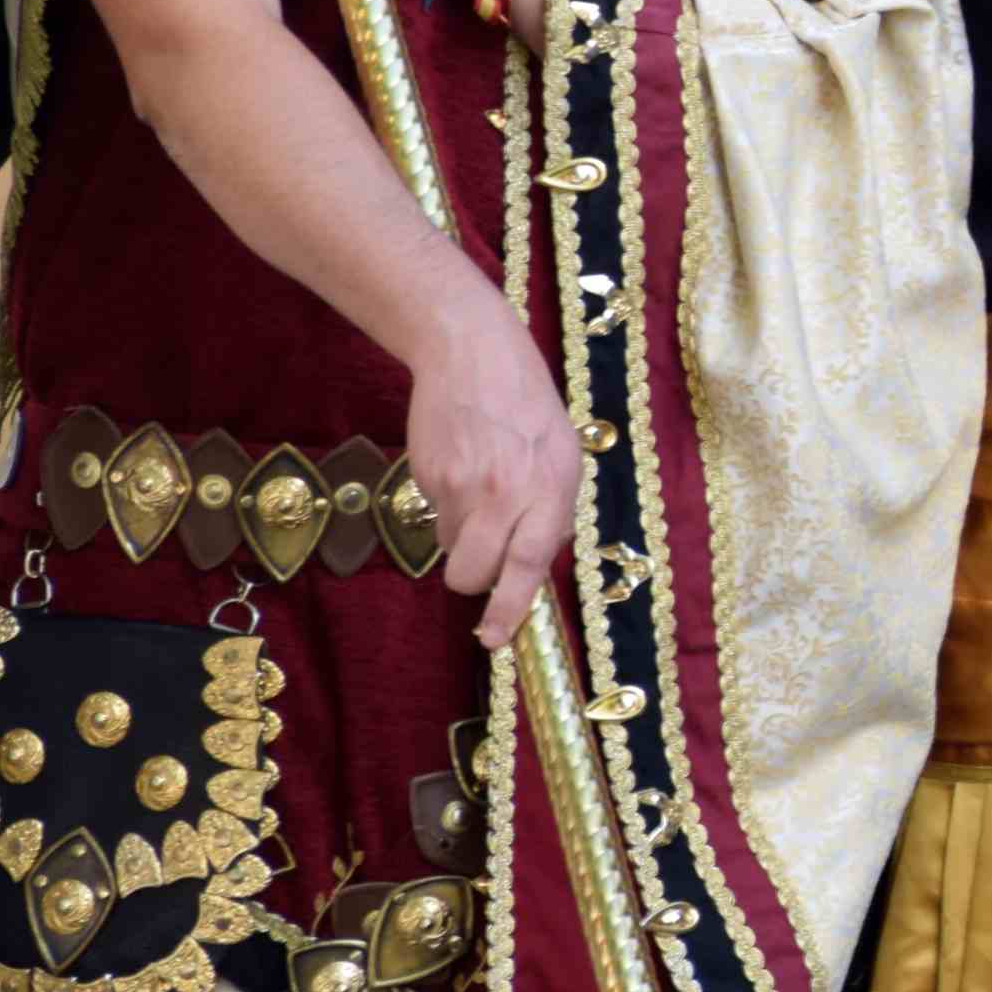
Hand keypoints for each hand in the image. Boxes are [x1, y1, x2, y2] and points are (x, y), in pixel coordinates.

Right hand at [403, 290, 581, 649]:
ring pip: (452, 548)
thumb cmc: (526, 406)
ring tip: (477, 490)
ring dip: (462, 537)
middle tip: (479, 564)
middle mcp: (508, 491)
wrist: (471, 353)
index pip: (529, 564)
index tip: (494, 638)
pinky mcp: (429, 476)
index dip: (511, 608)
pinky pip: (435, 516)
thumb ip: (552, 510)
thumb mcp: (562, 453)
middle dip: (473, 581)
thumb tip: (535, 563)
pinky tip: (461, 466)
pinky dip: (446, 506)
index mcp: (552, 487)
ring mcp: (464, 485)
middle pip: (476, 572)